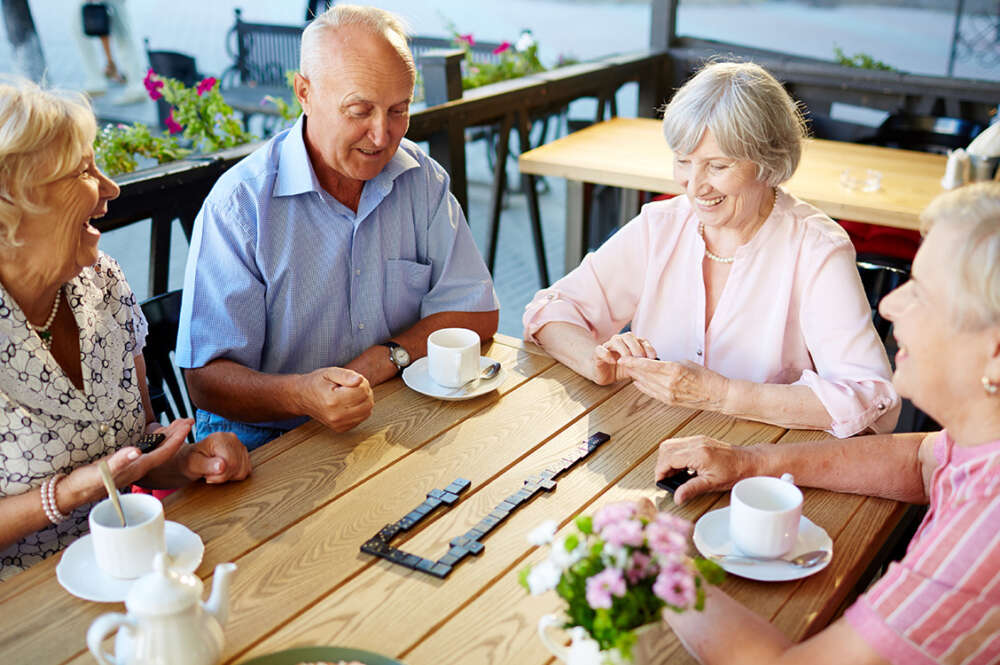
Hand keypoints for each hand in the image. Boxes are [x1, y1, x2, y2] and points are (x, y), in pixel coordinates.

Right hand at [69, 419, 192, 501]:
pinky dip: (155, 441)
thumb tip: (138, 451)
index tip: (189, 425)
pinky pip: (147, 451)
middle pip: (165, 451)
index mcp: (138, 468)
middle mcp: (139, 468)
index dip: (178, 439)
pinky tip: (156, 437)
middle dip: (178, 435)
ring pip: (157, 451)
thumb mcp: (101, 471)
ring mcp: (133, 467)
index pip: (165, 453)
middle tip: (189, 420)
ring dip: (169, 438)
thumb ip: (119, 462)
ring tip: (178, 424)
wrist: (72, 493)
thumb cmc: (85, 483)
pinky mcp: (126, 465)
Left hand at [180, 432, 251, 483]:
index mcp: (219, 438)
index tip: (207, 476)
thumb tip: (222, 466)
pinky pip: (246, 470)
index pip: (231, 462)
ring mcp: (239, 444)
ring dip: (229, 476)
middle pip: (238, 466)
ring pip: (244, 470)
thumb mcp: (193, 465)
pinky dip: (235, 475)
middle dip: (224, 476)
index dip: (220, 476)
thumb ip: (206, 465)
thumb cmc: (190, 461)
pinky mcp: (243, 452)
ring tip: (216, 472)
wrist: (192, 458)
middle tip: (210, 474)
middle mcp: (232, 438)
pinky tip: (224, 471)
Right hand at [298, 367, 373, 431]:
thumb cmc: (317, 383)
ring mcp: (338, 425)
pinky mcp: (341, 429)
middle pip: (367, 403)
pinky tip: (349, 403)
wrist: (302, 398)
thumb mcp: (330, 372)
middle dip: (365, 391)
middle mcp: (336, 416)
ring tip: (351, 393)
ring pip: (367, 412)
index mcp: (333, 400)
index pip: (362, 391)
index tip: (352, 380)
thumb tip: (360, 380)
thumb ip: (346, 375)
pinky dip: (360, 409)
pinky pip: (361, 418)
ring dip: (364, 401)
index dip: (362, 382)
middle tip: (353, 386)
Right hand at [593, 333, 656, 384]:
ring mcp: (608, 346)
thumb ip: (643, 364)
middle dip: (637, 348)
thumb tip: (656, 366)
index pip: (641, 340)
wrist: (603, 374)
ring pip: (616, 340)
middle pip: (629, 336)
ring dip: (624, 350)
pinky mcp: (597, 353)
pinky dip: (607, 354)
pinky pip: (600, 350)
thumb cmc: (620, 369)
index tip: (653, 357)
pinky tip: (613, 361)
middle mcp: (619, 341)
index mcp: (630, 343)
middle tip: (640, 359)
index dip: (648, 347)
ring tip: (628, 360)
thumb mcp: (635, 368)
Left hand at [620, 358, 728, 409]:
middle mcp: (668, 383)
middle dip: (631, 368)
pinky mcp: (669, 401)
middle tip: (622, 361)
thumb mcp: (685, 363)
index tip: (623, 358)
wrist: (717, 395)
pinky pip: (652, 393)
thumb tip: (655, 363)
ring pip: (645, 384)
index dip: (632, 362)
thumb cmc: (705, 376)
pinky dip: (643, 387)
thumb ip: (668, 363)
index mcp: (673, 370)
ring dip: (636, 377)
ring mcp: (668, 394)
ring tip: (628, 370)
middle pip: (643, 375)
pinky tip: (637, 382)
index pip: (646, 365)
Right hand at [654, 435, 760, 503]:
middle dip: (661, 464)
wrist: (748, 461)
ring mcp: (697, 440)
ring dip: (667, 458)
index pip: (669, 458)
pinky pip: (679, 444)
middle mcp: (696, 443)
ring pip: (671, 444)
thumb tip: (677, 497)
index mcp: (698, 453)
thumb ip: (691, 489)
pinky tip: (681, 467)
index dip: (661, 470)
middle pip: (666, 448)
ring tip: (673, 474)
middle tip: (665, 478)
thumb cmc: (734, 472)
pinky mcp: (699, 440)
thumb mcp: (712, 484)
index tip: (660, 481)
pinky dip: (674, 455)